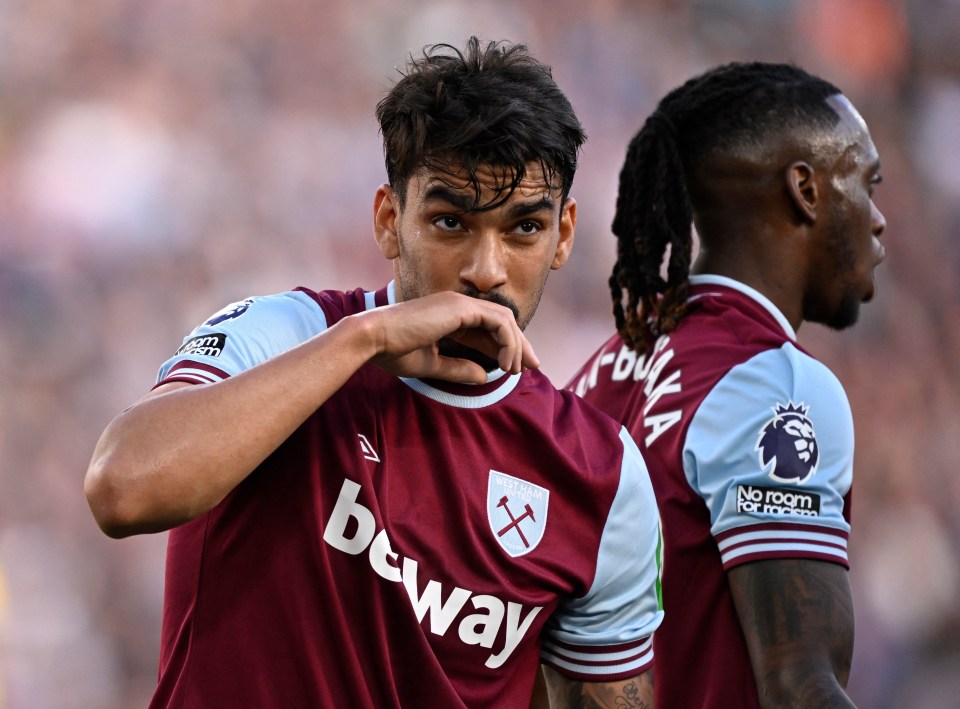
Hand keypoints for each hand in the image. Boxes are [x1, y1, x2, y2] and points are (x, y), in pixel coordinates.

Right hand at [363, 291, 539, 382]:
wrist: (372, 339)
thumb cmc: (392, 351)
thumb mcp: (431, 364)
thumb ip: (457, 369)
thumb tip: (482, 377)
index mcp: (448, 315)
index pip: (486, 329)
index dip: (504, 347)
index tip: (515, 368)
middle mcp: (457, 304)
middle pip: (501, 321)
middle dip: (519, 344)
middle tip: (533, 366)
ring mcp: (460, 302)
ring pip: (504, 319)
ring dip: (516, 344)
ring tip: (517, 369)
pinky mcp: (461, 307)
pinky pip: (498, 322)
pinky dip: (508, 341)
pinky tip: (507, 363)